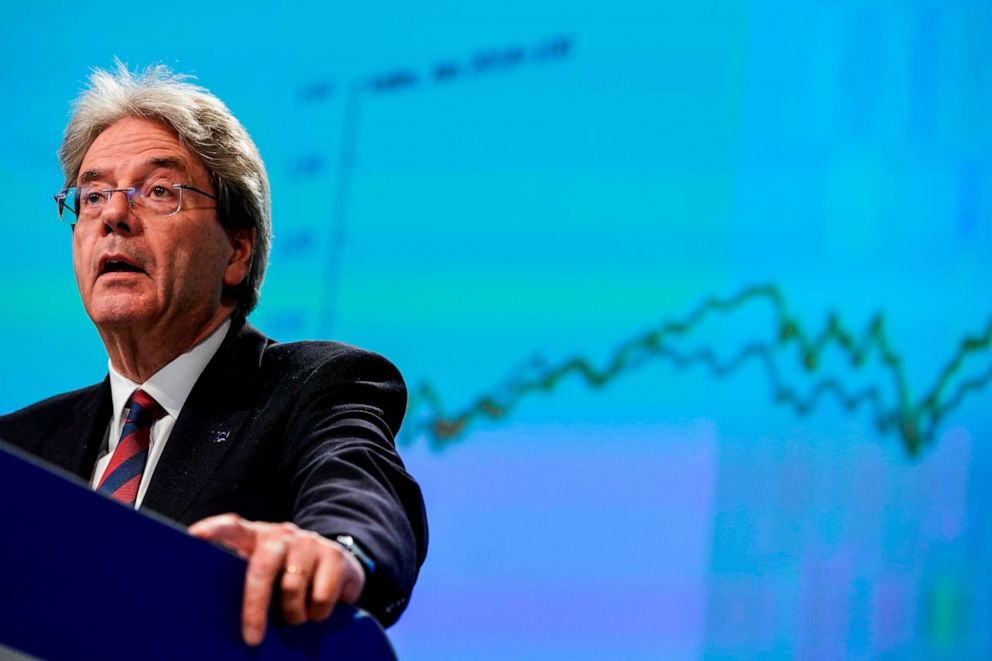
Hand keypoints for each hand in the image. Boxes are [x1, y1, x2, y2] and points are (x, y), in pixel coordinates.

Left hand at [188, 514, 365, 645]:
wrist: (341, 563)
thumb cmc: (290, 574)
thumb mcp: (268, 571)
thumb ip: (246, 578)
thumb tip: (213, 612)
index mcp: (258, 537)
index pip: (233, 526)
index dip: (215, 529)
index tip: (195, 536)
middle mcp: (282, 534)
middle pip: (262, 567)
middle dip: (254, 606)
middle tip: (252, 638)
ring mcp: (309, 542)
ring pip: (292, 587)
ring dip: (293, 614)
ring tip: (294, 617)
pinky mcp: (333, 555)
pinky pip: (320, 596)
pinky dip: (317, 613)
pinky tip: (316, 610)